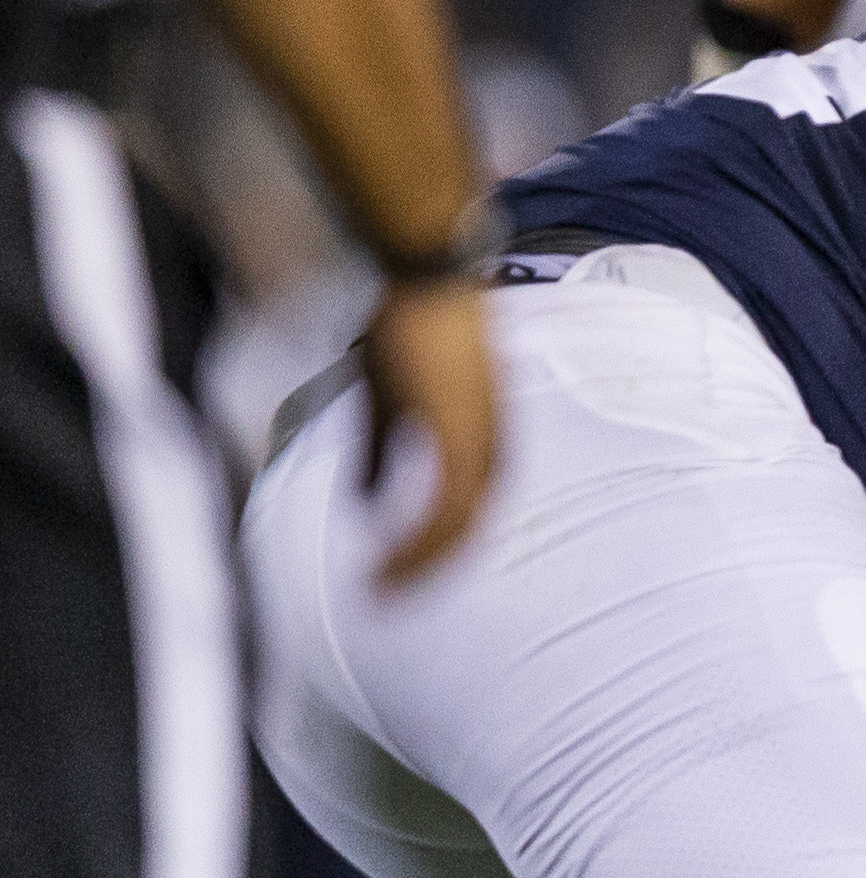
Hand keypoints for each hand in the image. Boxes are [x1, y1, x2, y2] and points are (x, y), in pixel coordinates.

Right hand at [356, 276, 497, 583]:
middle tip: (382, 601)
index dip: (428, 555)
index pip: (462, 519)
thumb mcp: (387, 399)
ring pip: (458, 532)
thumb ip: (378, 453)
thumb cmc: (410, 326)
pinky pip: (449, 512)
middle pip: (465, 534)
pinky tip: (385, 563)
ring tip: (378, 594)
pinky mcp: (467, 440)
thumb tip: (362, 506)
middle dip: (424, 572)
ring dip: (417, 567)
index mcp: (481, 444)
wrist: (427, 276)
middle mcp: (491, 451)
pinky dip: (418, 544)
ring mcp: (484, 446)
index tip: (391, 581)